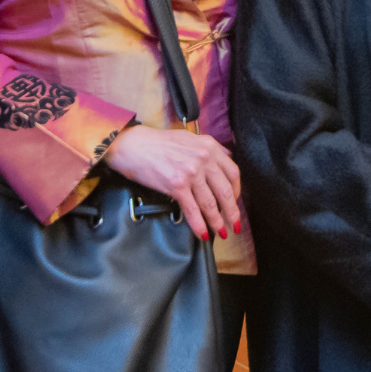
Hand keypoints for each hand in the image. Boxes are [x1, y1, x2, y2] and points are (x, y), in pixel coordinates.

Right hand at [103, 125, 242, 241]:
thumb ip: (209, 149)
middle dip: (232, 212)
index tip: (235, 201)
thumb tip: (226, 158)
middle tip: (234, 223)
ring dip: (217, 221)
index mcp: (209, 147)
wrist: (133, 146)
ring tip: (221, 231)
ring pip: (210, 203)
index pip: (233, 173)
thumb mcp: (190, 138)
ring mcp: (191, 173)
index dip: (237, 191)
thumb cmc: (158, 143)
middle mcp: (203, 159)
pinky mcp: (177, 186)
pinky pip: (192, 210)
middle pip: (226, 191)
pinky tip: (203, 233)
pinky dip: (199, 225)